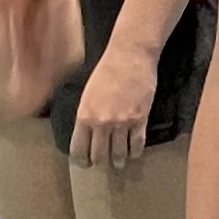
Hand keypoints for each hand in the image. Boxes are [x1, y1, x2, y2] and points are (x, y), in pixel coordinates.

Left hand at [0, 0, 84, 134]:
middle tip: (36, 35)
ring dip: (60, 37)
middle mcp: (33, 1)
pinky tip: (44, 68)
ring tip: (36, 56)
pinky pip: (78, 44)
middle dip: (57, 14)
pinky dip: (64, 56)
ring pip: (75, 17)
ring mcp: (48, 27)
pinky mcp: (61, 54)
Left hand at [68, 45, 157, 171]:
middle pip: (99, 156)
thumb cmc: (107, 70)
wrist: (130, 55)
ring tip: (119, 162)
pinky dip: (135, 152)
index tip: (85, 163)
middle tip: (103, 163)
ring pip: (119, 154)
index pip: (79, 150)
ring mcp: (122, 123)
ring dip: (119, 161)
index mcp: (84, 116)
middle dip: (101, 163)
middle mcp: (102, 123)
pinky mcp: (140, 119)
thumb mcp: (88, 94)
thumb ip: (86, 116)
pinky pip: (137, 145)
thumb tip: (87, 135)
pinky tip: (133, 152)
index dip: (82, 161)